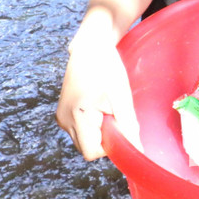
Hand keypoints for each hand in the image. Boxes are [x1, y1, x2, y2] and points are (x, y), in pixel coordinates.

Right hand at [55, 16, 141, 160]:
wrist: (90, 46)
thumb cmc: (108, 67)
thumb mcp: (121, 96)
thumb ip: (128, 126)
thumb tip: (137, 150)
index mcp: (76, 115)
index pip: (92, 152)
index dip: (109, 144)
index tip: (118, 123)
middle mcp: (63, 119)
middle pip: (88, 148)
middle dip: (104, 136)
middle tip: (112, 111)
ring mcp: (61, 117)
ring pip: (84, 140)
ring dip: (98, 130)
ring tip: (104, 106)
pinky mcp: (62, 114)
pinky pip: (80, 130)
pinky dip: (91, 124)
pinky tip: (97, 105)